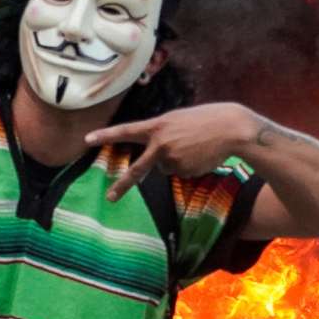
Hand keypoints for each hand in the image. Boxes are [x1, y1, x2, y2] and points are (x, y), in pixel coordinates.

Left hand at [86, 103, 264, 200]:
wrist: (230, 128)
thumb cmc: (205, 120)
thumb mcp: (178, 120)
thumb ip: (162, 134)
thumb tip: (158, 160)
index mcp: (157, 126)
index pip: (126, 131)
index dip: (106, 135)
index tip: (87, 140)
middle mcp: (160, 144)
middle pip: (138, 169)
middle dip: (123, 185)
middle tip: (110, 198)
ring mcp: (172, 159)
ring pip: (166, 168)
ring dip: (177, 161)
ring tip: (194, 147)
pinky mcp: (185, 171)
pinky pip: (180, 172)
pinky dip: (188, 166)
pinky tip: (200, 155)